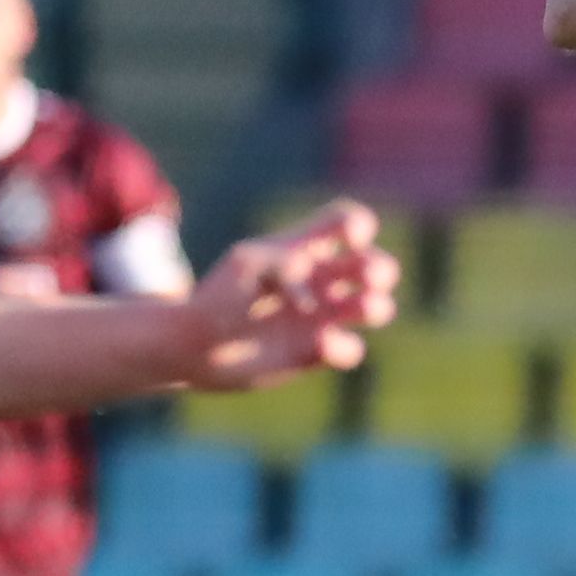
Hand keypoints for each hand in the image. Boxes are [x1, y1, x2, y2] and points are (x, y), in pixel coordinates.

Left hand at [180, 199, 396, 390]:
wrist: (197, 345)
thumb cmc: (219, 295)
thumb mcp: (245, 264)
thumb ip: (282, 262)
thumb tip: (313, 283)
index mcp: (304, 248)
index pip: (345, 223)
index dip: (358, 225)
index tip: (352, 238)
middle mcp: (321, 281)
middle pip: (372, 264)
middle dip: (379, 268)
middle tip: (367, 277)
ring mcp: (323, 317)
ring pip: (373, 307)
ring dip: (375, 306)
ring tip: (363, 308)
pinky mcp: (319, 352)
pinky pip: (350, 349)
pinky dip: (343, 346)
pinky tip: (322, 342)